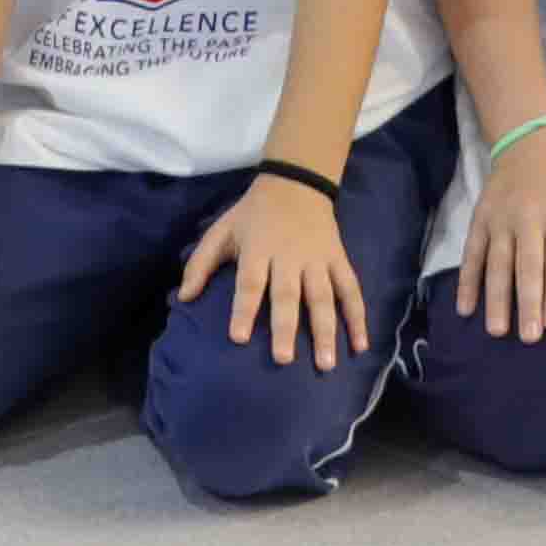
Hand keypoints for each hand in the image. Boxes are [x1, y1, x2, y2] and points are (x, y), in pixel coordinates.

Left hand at [173, 171, 364, 368]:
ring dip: (326, 331)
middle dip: (285, 328)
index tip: (238, 338)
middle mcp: (290, 257)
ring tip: (326, 364)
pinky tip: (361, 345)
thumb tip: (184, 298)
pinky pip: (351, 290)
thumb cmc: (253, 214)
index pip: (250, 282)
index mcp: (258, 249)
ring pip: (324, 297)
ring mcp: (318, 260)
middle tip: (283, 360)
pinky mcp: (338, 260)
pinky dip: (358, 317)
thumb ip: (200, 263)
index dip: (243, 309)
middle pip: (288, 295)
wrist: (298, 182)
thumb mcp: (222, 230)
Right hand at [462, 120, 545, 341]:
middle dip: (527, 301)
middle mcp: (529, 217)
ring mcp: (501, 218)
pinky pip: (472, 252)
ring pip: (497, 262)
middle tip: (528, 336)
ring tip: (497, 330)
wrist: (529, 140)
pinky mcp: (480, 217)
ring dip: (496, 298)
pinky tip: (466, 306)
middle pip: (527, 265)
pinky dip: (467, 280)